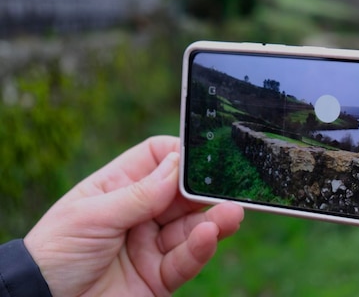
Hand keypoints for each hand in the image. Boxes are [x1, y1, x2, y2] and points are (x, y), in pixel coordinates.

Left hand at [24, 136, 243, 295]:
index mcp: (119, 189)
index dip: (179, 154)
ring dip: (213, 219)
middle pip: (182, 195)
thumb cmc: (54, 253)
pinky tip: (209, 235)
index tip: (202, 153)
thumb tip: (178, 163)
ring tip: (232, 212)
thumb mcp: (92, 215)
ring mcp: (151, 246)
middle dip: (205, 190)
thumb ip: (139, 194)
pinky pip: (185, 261)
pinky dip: (200, 248)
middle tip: (230, 184)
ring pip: (190, 228)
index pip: (157, 160)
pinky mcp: (159, 277)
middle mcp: (140, 214)